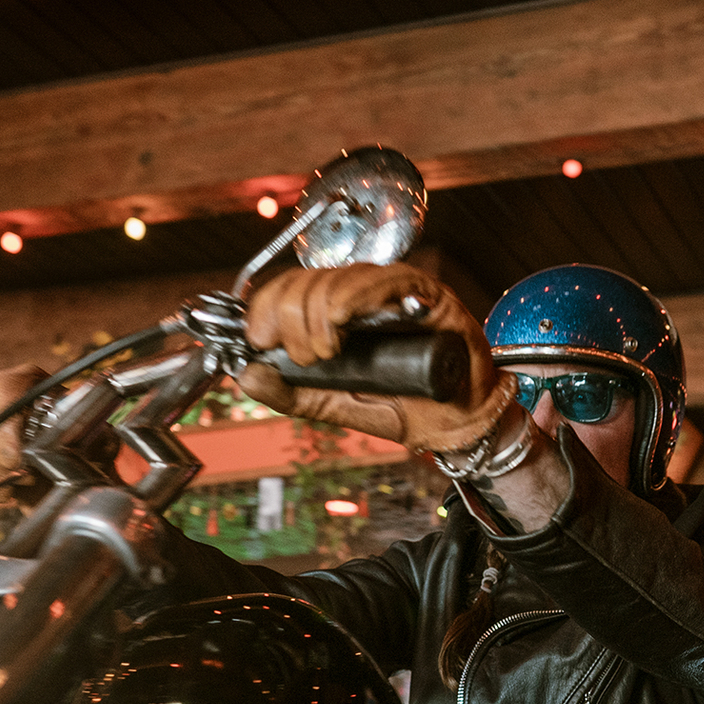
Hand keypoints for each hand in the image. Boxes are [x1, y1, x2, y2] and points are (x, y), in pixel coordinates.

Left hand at [236, 263, 511, 452]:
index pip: (289, 289)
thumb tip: (246, 374)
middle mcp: (362, 295)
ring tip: (328, 351)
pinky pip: (386, 279)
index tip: (259, 339)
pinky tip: (342, 320)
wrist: (458, 424)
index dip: (265, 307)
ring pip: (339, 278)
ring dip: (319, 314)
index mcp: (337, 314)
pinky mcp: (427, 294)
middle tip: (309, 358)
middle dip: (292, 319)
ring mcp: (394, 291)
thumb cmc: (406, 409)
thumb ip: (294, 393)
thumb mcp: (336, 406)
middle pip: (307, 281)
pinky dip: (357, 296)